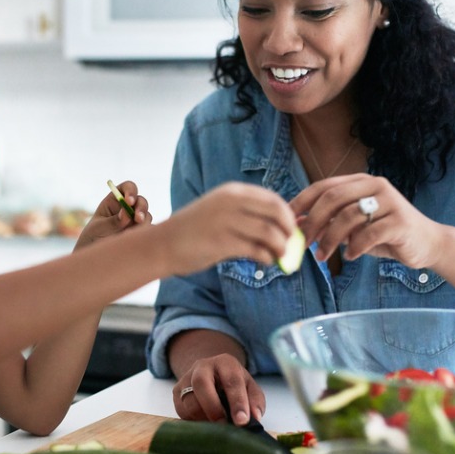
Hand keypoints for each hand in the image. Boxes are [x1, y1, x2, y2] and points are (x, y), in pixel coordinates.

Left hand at [75, 180, 149, 249]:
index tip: (129, 201)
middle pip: (141, 201)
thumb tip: (127, 213)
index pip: (128, 188)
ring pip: (146, 216)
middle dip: (141, 208)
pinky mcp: (140, 232)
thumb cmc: (93, 237)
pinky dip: (145, 234)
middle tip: (137, 219)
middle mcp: (128, 208)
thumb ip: (113, 221)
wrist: (95, 255)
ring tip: (132, 233)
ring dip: (143, 222)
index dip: (130, 191)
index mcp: (115, 200)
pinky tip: (135, 240)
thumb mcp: (99, 228)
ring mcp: (135, 220)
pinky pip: (148, 231)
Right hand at [160, 182, 296, 274]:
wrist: (163, 244)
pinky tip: (266, 261)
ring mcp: (226, 221)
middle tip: (291, 244)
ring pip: (269, 233)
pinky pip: (256, 250)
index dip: (288, 215)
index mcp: (232, 192)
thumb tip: (280, 226)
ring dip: (281, 247)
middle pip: (276, 212)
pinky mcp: (222, 243)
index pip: (273, 199)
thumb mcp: (219, 210)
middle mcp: (231, 202)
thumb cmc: (194, 230)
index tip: (291, 229)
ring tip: (280, 256)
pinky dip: (267, 257)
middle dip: (289, 229)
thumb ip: (246, 213)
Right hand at [173, 353, 265, 424]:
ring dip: (203, 418)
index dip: (237, 402)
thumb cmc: (233, 384)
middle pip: (201, 383)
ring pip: (189, 401)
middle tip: (223, 425)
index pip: (232, 380)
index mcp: (225, 362)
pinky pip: (181, 411)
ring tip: (216, 427)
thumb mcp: (249, 388)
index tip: (242, 422)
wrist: (212, 374)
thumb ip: (255, 401)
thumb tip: (254, 418)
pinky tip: (205, 423)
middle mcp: (203, 366)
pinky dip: (193, 421)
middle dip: (213, 408)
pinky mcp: (176, 391)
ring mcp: (186, 378)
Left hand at [291, 173, 444, 267]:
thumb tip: (296, 225)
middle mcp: (375, 186)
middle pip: (333, 198)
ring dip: (329, 239)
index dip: (302, 202)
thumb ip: (329, 222)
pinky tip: (349, 256)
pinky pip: (369, 234)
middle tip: (302, 243)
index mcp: (361, 182)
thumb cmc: (384, 234)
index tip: (287, 220)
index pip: (324, 186)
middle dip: (313, 222)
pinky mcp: (401, 221)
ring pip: (348, 217)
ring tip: (322, 256)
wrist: (426, 243)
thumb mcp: (353, 227)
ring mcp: (390, 202)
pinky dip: (354, 247)